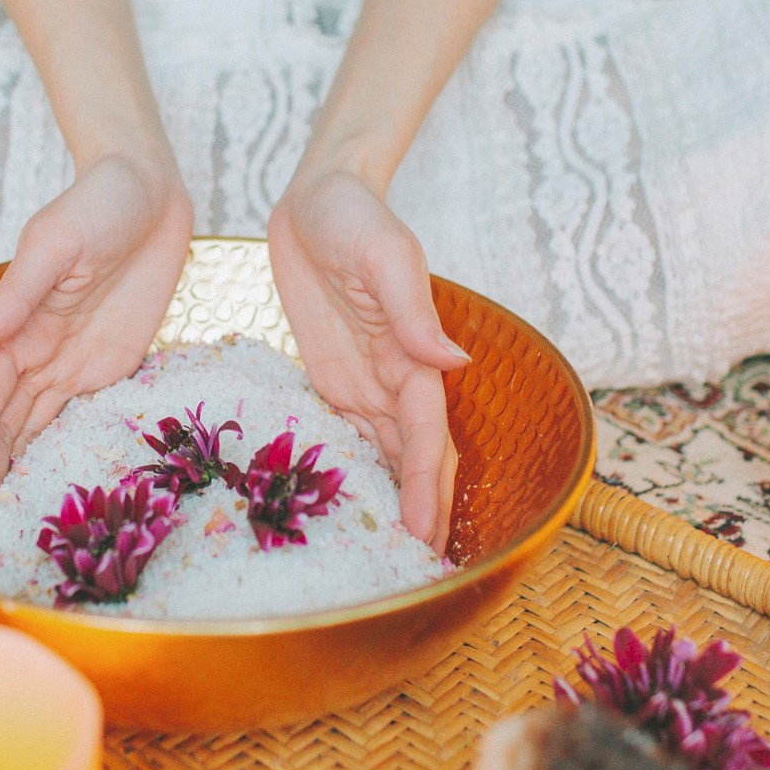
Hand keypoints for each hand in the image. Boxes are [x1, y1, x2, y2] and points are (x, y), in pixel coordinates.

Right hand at [0, 154, 193, 504]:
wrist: (152, 190)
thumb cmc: (98, 204)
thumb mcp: (54, 244)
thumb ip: (16, 297)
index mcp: (15, 328)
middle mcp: (38, 354)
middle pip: (3, 426)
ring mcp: (75, 365)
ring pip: (38, 431)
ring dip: (21, 473)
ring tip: (8, 526)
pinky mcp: (115, 367)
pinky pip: (88, 418)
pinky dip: (71, 454)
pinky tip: (66, 490)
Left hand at [267, 168, 465, 551]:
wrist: (316, 196)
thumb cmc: (355, 217)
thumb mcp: (386, 256)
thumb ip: (414, 312)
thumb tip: (453, 363)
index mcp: (414, 357)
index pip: (426, 438)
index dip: (426, 487)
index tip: (425, 535)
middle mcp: (394, 378)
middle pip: (413, 459)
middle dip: (420, 512)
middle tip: (413, 572)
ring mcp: (364, 382)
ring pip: (384, 457)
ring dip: (391, 504)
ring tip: (385, 560)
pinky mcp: (332, 377)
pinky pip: (346, 435)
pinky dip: (353, 474)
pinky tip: (345, 510)